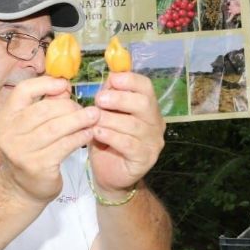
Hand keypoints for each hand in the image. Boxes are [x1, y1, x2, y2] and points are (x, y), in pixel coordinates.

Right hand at [0, 76, 99, 204]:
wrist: (24, 188)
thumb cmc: (32, 151)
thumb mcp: (32, 126)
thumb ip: (46, 105)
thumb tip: (64, 87)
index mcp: (6, 117)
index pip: (23, 91)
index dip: (46, 84)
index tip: (65, 85)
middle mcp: (9, 133)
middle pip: (44, 109)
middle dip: (70, 106)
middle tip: (87, 107)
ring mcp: (21, 151)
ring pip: (56, 127)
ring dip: (79, 120)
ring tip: (94, 117)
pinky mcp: (37, 165)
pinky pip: (63, 145)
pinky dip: (79, 137)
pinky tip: (89, 134)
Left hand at [89, 72, 165, 198]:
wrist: (110, 174)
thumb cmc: (107, 140)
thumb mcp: (106, 114)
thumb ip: (108, 96)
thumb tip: (109, 75)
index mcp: (147, 107)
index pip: (146, 87)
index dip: (130, 80)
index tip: (112, 80)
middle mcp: (155, 123)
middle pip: (144, 103)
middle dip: (119, 99)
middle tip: (99, 101)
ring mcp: (153, 142)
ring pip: (133, 125)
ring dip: (110, 120)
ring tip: (93, 120)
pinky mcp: (145, 159)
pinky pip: (129, 144)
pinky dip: (111, 136)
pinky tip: (98, 133)